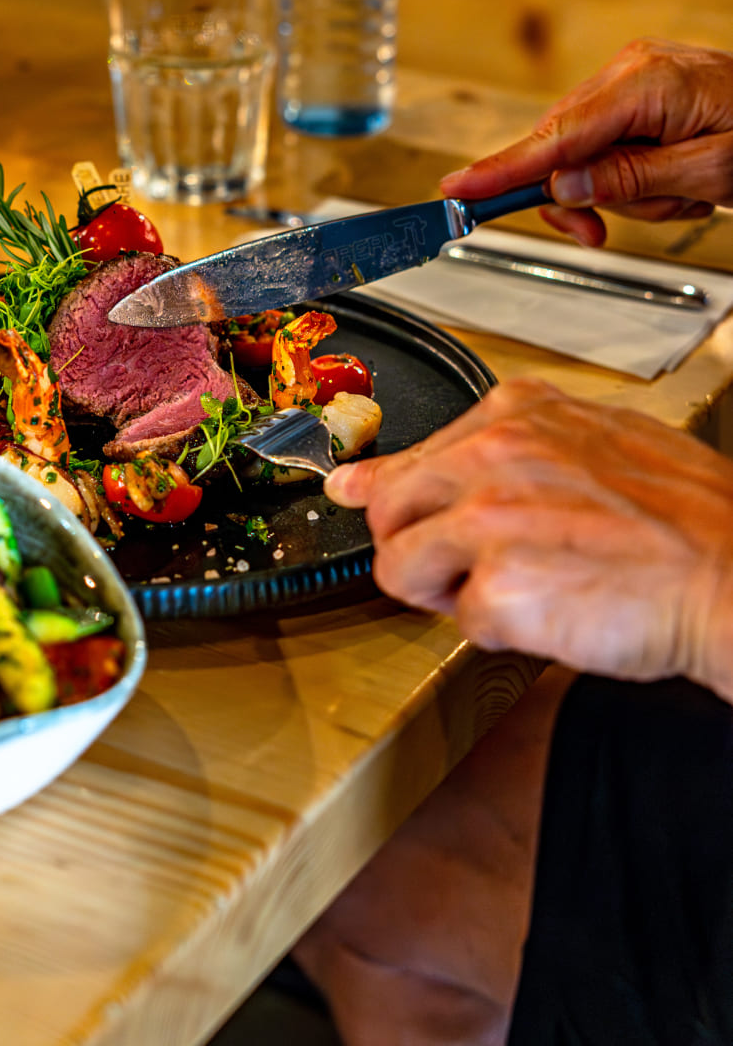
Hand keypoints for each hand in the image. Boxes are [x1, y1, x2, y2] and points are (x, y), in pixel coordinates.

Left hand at [324, 379, 732, 700]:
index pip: (408, 454)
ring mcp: (488, 522)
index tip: (361, 494)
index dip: (397, 494)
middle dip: (415, 545)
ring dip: (447, 591)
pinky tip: (553, 610)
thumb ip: (497, 446)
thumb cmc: (684, 519)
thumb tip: (394, 465)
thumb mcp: (595, 442)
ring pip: (399, 568)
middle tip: (466, 565)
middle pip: (386, 509)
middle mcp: (491, 457)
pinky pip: (461, 621)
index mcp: (514, 415)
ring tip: (518, 587)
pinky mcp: (498, 589)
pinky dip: (500, 630)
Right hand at [441, 38, 732, 244]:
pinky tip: (666, 179)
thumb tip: (564, 185)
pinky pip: (600, 144)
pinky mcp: (633, 92)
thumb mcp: (707, 172)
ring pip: (578, 153)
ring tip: (672, 193)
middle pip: (559, 147)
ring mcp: (630, 78)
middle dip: (579, 196)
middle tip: (601, 231)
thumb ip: (630, 179)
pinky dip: (624, 175)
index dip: (502, 168)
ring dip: (614, 190)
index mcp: (645, 82)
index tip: (458, 189)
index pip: (556, 135)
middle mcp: (629, 70)